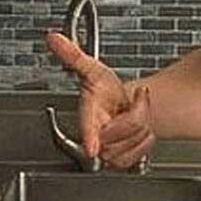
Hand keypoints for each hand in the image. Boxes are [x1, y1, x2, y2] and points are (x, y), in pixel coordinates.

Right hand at [46, 32, 154, 167]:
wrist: (119, 108)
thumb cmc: (104, 91)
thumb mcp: (93, 70)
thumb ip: (72, 55)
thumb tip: (53, 38)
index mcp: (86, 116)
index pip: (87, 128)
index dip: (89, 137)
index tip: (91, 149)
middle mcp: (94, 138)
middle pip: (128, 127)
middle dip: (139, 110)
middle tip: (132, 102)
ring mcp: (108, 152)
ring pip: (137, 141)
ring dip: (143, 126)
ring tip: (132, 116)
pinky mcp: (121, 162)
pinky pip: (142, 152)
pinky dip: (147, 140)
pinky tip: (138, 133)